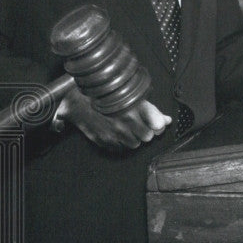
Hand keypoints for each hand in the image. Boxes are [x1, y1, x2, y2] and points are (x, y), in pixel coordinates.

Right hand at [54, 81, 170, 151]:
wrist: (75, 100)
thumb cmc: (102, 95)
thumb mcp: (128, 96)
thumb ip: (150, 110)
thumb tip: (167, 121)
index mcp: (134, 105)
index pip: (157, 123)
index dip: (156, 124)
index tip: (153, 122)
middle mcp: (125, 119)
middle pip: (148, 136)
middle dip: (143, 130)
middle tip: (134, 122)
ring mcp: (115, 132)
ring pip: (136, 144)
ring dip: (132, 137)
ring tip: (122, 126)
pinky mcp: (105, 141)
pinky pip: (122, 148)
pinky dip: (120, 142)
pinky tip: (113, 131)